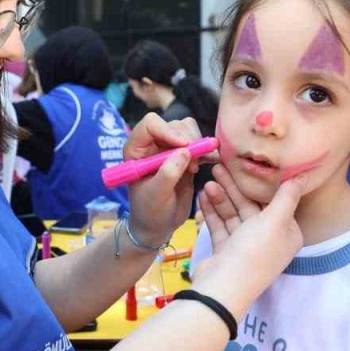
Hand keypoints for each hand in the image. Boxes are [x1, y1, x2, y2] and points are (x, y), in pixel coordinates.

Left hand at [124, 114, 205, 245]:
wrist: (158, 226)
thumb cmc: (150, 211)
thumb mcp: (156, 195)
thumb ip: (168, 173)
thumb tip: (185, 151)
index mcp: (137, 149)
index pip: (151, 124)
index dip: (168, 131)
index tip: (183, 147)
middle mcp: (153, 144)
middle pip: (174, 125)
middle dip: (188, 140)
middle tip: (193, 164)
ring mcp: (170, 149)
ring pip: (188, 130)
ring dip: (198, 144)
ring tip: (198, 167)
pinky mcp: (186, 157)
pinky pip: (199, 144)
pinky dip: (208, 150)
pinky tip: (213, 161)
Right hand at [192, 166, 308, 315]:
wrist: (223, 287)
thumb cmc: (254, 252)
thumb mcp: (275, 220)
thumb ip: (287, 196)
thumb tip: (304, 175)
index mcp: (286, 234)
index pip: (276, 202)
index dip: (261, 183)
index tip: (247, 165)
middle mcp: (268, 239)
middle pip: (251, 206)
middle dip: (235, 187)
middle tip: (219, 166)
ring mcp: (245, 246)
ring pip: (234, 214)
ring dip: (221, 197)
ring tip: (208, 179)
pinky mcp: (226, 250)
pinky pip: (221, 225)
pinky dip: (212, 210)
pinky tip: (203, 194)